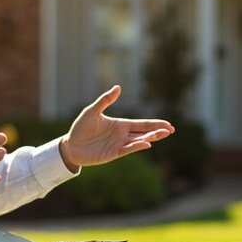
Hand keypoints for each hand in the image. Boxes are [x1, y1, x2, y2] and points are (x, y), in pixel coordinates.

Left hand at [59, 86, 174, 169]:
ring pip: (139, 141)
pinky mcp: (114, 154)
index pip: (141, 124)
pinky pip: (128, 149)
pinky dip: (137, 146)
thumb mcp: (92, 111)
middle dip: (158, 131)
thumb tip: (118, 87)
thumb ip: (105, 101)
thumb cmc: (80, 128)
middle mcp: (122, 135)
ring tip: (163, 134)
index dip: (155, 124)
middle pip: (144, 132)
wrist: (71, 146)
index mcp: (120, 124)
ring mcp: (119, 145)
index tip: (168, 124)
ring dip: (151, 138)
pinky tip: (146, 143)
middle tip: (171, 130)